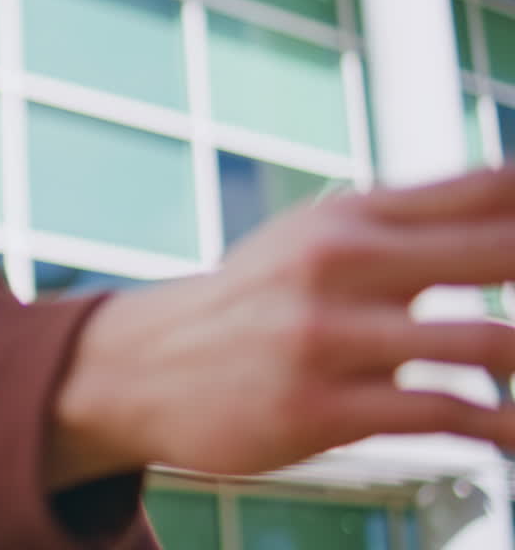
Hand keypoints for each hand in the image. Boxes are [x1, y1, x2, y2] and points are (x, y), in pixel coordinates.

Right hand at [49, 167, 514, 482]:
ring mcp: (328, 335)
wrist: (142, 365)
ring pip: (487, 344)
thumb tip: (509, 195)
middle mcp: (339, 262)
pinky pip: (444, 416)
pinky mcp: (319, 407)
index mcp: (348, 215)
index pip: (488, 187)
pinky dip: (500, 427)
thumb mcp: (313, 242)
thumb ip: (407, 224)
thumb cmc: (251, 304)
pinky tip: (510, 433)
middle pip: (500, 250)